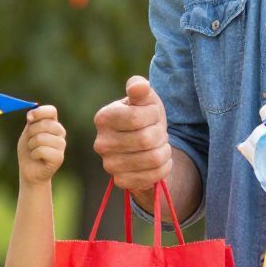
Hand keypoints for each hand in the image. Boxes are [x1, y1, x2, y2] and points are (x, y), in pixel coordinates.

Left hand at [17, 105, 64, 184]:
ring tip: (33, 150)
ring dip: (31, 145)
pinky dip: (34, 154)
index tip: (28, 119)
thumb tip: (31, 113)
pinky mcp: (59, 157)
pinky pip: (42, 150)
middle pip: (44, 124)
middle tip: (30, 141)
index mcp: (53, 123)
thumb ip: (31, 122)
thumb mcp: (27, 133)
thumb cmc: (29, 150)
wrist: (30, 170)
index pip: (51, 110)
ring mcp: (61, 145)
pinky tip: (37, 158)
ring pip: (41, 138)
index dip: (39, 112)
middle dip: (31, 133)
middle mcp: (60, 132)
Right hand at [92, 76, 170, 192]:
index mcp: (103, 118)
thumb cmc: (144, 116)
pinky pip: (152, 176)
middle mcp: (101, 143)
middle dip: (160, 134)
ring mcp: (109, 164)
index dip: (153, 115)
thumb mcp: (144, 99)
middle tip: (157, 132)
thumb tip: (140, 85)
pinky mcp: (121, 181)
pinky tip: (158, 161)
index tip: (152, 115)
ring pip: (153, 158)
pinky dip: (163, 167)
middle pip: (146, 139)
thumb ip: (140, 89)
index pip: (137, 117)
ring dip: (164, 151)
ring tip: (158, 145)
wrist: (144, 147)